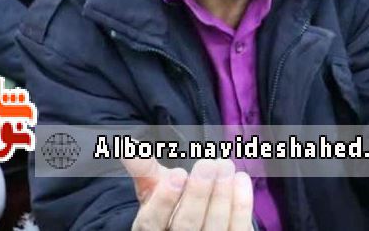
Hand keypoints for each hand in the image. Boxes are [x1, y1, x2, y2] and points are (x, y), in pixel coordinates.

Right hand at [123, 158, 253, 229]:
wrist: (195, 227)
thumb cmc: (169, 206)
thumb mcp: (153, 190)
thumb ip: (143, 170)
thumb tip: (127, 146)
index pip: (152, 221)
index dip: (164, 200)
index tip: (177, 173)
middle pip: (186, 225)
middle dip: (198, 193)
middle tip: (208, 163)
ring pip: (214, 226)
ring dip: (222, 194)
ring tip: (225, 165)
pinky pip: (238, 227)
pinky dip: (241, 203)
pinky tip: (240, 178)